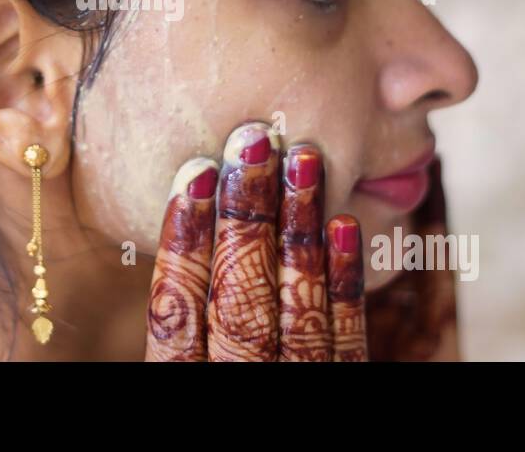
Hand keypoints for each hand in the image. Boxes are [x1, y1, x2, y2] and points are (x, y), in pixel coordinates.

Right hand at [144, 121, 366, 360]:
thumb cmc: (221, 372)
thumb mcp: (186, 357)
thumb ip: (185, 309)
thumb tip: (183, 203)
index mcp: (185, 380)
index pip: (176, 310)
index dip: (183, 241)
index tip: (193, 171)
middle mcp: (237, 379)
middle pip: (238, 295)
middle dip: (245, 214)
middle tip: (253, 141)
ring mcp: (294, 380)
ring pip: (296, 304)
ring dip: (298, 228)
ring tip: (303, 158)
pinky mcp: (345, 383)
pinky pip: (347, 335)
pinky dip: (344, 279)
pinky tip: (344, 223)